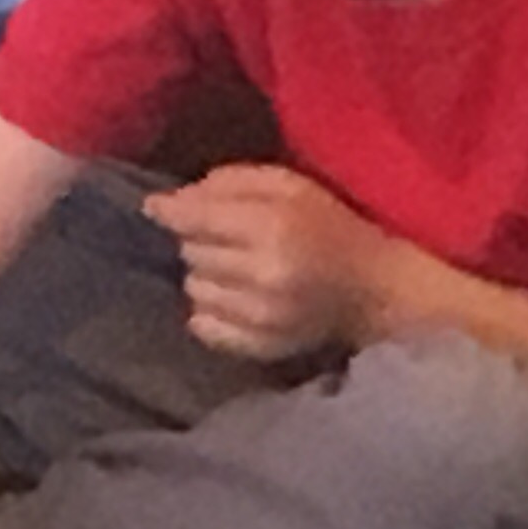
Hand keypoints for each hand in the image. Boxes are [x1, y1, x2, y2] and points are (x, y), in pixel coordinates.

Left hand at [144, 164, 399, 361]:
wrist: (372, 289)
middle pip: (191, 252)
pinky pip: (204, 327)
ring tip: (234, 268)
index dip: (168, 210)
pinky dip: (209, 311)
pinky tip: (232, 298)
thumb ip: (232, 182)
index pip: (195, 219)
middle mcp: (262, 274)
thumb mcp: (291, 185)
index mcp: (272, 227)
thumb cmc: (330, 226)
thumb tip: (173, 198)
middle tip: (227, 237)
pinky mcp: (260, 346)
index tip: (154, 206)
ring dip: (205, 274)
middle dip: (199, 239)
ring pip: (193, 289)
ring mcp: (260, 317)